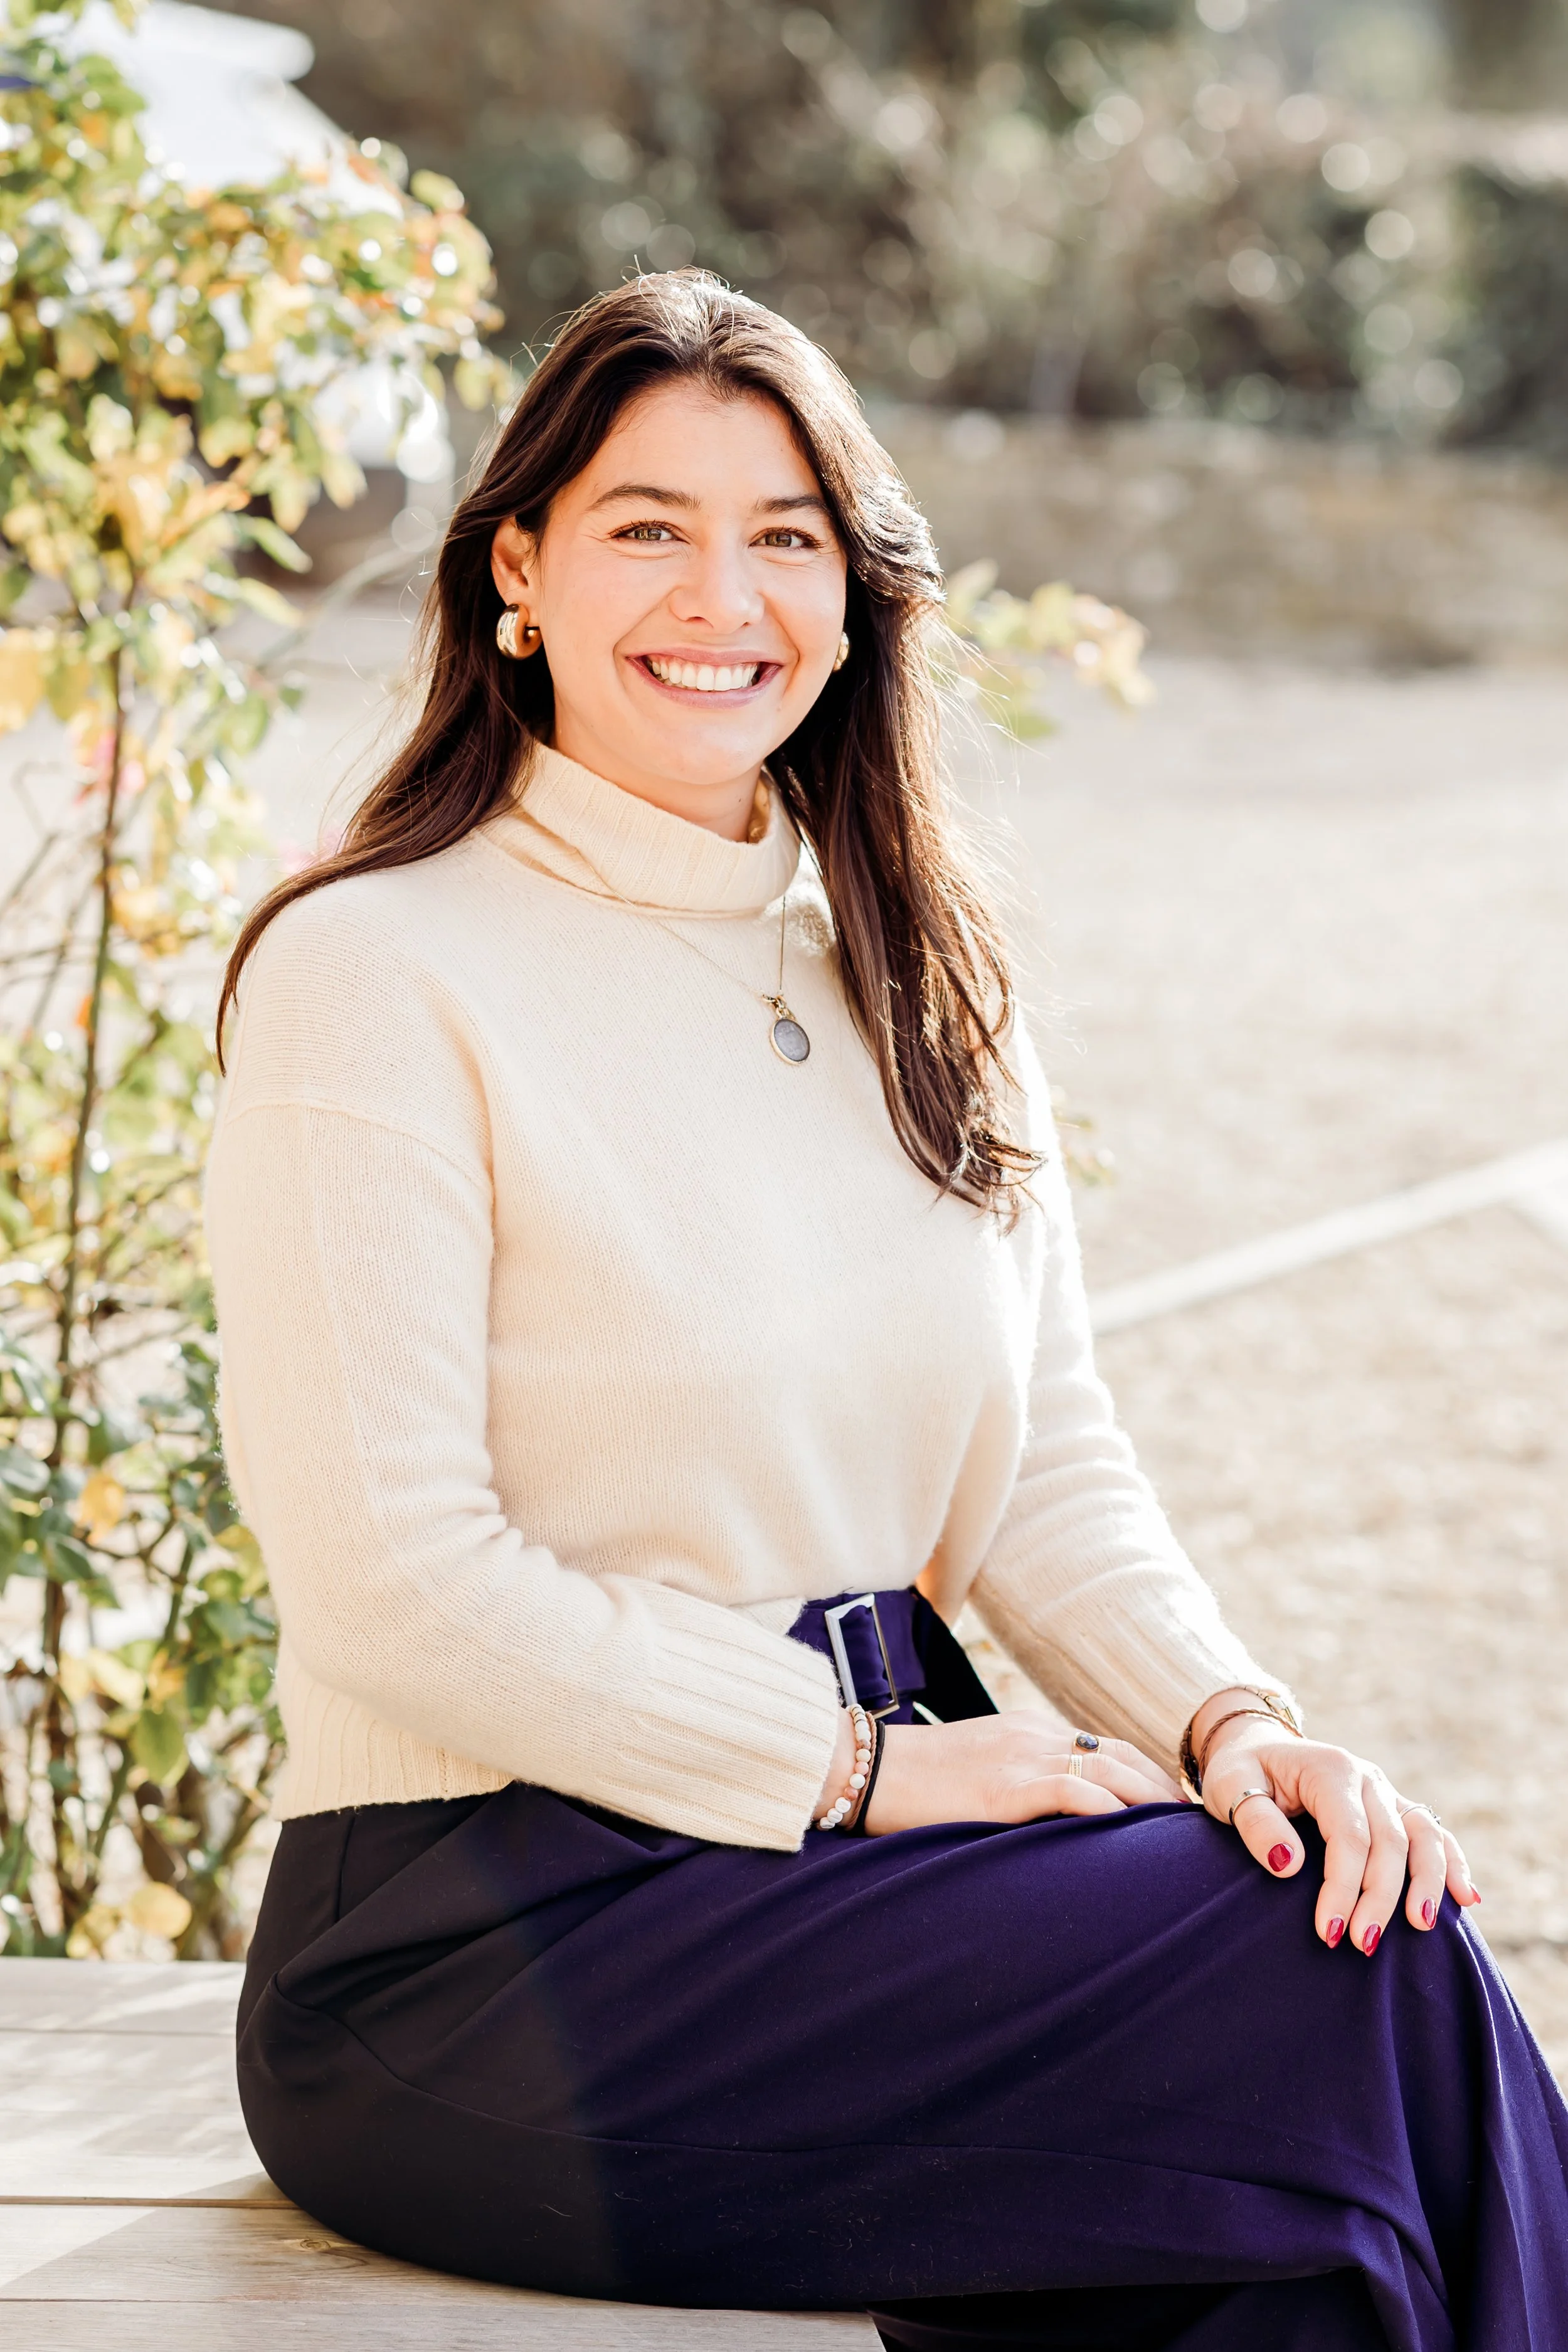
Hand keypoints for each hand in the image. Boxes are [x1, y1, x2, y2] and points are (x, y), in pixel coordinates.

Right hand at [858, 1715, 1181, 1835]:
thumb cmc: (918, 1781)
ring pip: (1105, 1768)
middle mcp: (1033, 1736)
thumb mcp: (978, 1770)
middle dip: (1161, 1788)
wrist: (866, 1769)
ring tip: (1177, 1833)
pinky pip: (1068, 1791)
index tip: (1171, 1807)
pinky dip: (1105, 1808)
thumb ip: (1019, 1783)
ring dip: (1149, 1800)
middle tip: (1191, 1824)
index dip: (1145, 1775)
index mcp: (1029, 1731)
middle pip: (1118, 1754)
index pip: (1104, 1747)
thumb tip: (1055, 1819)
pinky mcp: (1002, 1788)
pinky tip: (1126, 1830)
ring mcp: (1019, 1758)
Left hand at [1197, 1710, 1480, 1954]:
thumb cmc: (1240, 1773)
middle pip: (1390, 1841)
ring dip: (1427, 1882)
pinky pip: (1434, 1833)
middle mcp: (1366, 1778)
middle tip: (1362, 1945)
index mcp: (1329, 1769)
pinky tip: (1466, 1898)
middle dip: (1380, 1898)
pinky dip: (1452, 1863)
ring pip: (1424, 1835)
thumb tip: (1289, 1865)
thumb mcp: (1229, 1787)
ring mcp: (1385, 1792)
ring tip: (1421, 1926)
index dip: (1343, 1886)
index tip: (1329, 1931)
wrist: (1256, 1748)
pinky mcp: (1394, 1808)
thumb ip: (1256, 1822)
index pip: (1349, 1835)